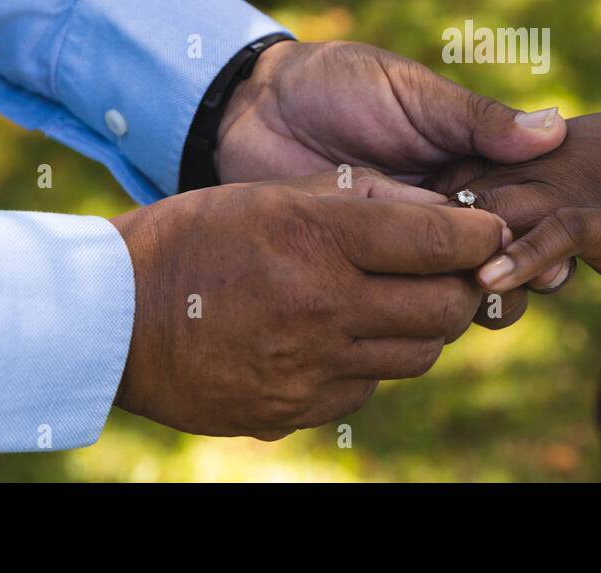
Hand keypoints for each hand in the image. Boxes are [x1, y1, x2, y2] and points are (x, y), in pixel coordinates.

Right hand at [111, 169, 508, 439]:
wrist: (113, 315)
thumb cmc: (198, 235)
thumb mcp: (275, 192)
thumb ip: (364, 201)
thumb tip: (443, 216)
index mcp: (317, 238)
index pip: (440, 243)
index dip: (481, 235)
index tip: (487, 230)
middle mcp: (322, 307)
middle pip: (446, 310)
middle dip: (463, 286)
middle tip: (450, 270)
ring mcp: (308, 367)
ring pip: (416, 355)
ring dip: (421, 326)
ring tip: (394, 300)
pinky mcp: (293, 409)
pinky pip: (367, 388)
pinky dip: (370, 362)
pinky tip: (340, 336)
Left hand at [214, 39, 573, 310]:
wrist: (254, 106)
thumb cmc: (339, 83)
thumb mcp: (413, 94)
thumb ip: (477, 120)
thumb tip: (555, 128)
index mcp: (467, 166)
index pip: (522, 208)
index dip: (543, 234)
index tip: (557, 252)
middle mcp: (443, 211)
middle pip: (496, 256)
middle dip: (515, 274)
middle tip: (521, 285)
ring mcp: (400, 244)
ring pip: (451, 286)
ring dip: (469, 297)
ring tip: (475, 298)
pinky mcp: (358, 269)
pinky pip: (395, 298)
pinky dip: (413, 309)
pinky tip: (422, 313)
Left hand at [443, 94, 600, 291]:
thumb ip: (598, 224)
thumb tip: (598, 265)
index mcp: (537, 157)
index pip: (459, 181)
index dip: (435, 221)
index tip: (425, 262)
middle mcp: (543, 167)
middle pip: (461, 202)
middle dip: (437, 250)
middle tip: (429, 299)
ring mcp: (573, 189)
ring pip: (494, 219)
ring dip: (466, 261)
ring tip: (450, 301)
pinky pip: (553, 233)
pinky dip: (519, 258)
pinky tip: (491, 280)